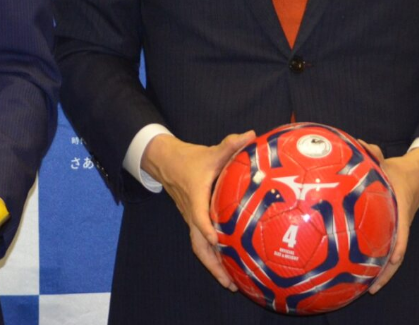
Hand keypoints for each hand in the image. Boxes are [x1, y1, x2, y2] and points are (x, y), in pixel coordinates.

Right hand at [141, 131, 256, 290]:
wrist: (166, 162)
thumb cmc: (190, 159)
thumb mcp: (211, 151)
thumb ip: (230, 144)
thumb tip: (252, 134)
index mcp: (196, 197)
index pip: (199, 217)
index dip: (207, 229)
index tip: (218, 241)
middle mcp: (192, 213)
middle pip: (198, 244)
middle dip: (212, 264)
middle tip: (228, 282)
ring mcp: (191, 220)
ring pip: (199, 247)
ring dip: (213, 266)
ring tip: (230, 284)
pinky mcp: (193, 222)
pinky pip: (201, 243)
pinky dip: (213, 257)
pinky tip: (228, 267)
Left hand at [360, 144, 418, 295]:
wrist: (415, 176)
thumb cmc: (396, 171)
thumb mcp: (385, 161)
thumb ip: (373, 153)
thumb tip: (358, 145)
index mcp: (400, 207)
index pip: (401, 228)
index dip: (398, 244)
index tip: (393, 259)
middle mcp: (399, 223)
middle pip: (396, 251)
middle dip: (386, 271)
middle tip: (373, 288)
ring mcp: (396, 229)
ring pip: (391, 255)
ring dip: (382, 272)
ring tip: (367, 289)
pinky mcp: (389, 230)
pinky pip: (383, 249)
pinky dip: (376, 262)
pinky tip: (359, 273)